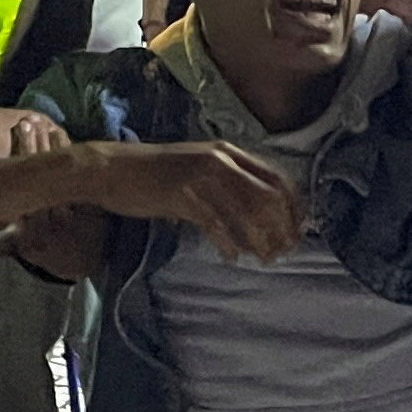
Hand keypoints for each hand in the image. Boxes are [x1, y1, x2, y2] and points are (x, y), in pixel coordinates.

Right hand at [0, 137, 305, 261]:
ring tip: (263, 259)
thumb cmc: (156, 175)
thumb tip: (257, 221)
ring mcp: (201, 175)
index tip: (298, 232)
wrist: (113, 169)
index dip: (293, 208)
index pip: (277, 178)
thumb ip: (228, 189)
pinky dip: (228, 243)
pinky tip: (231, 258)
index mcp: (229, 152)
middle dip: (282, 227)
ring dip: (259, 240)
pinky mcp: (182, 194)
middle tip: (284, 252)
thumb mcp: (199, 172)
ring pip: (246, 211)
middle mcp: (221, 159)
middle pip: (268, 196)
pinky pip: (215, 223)